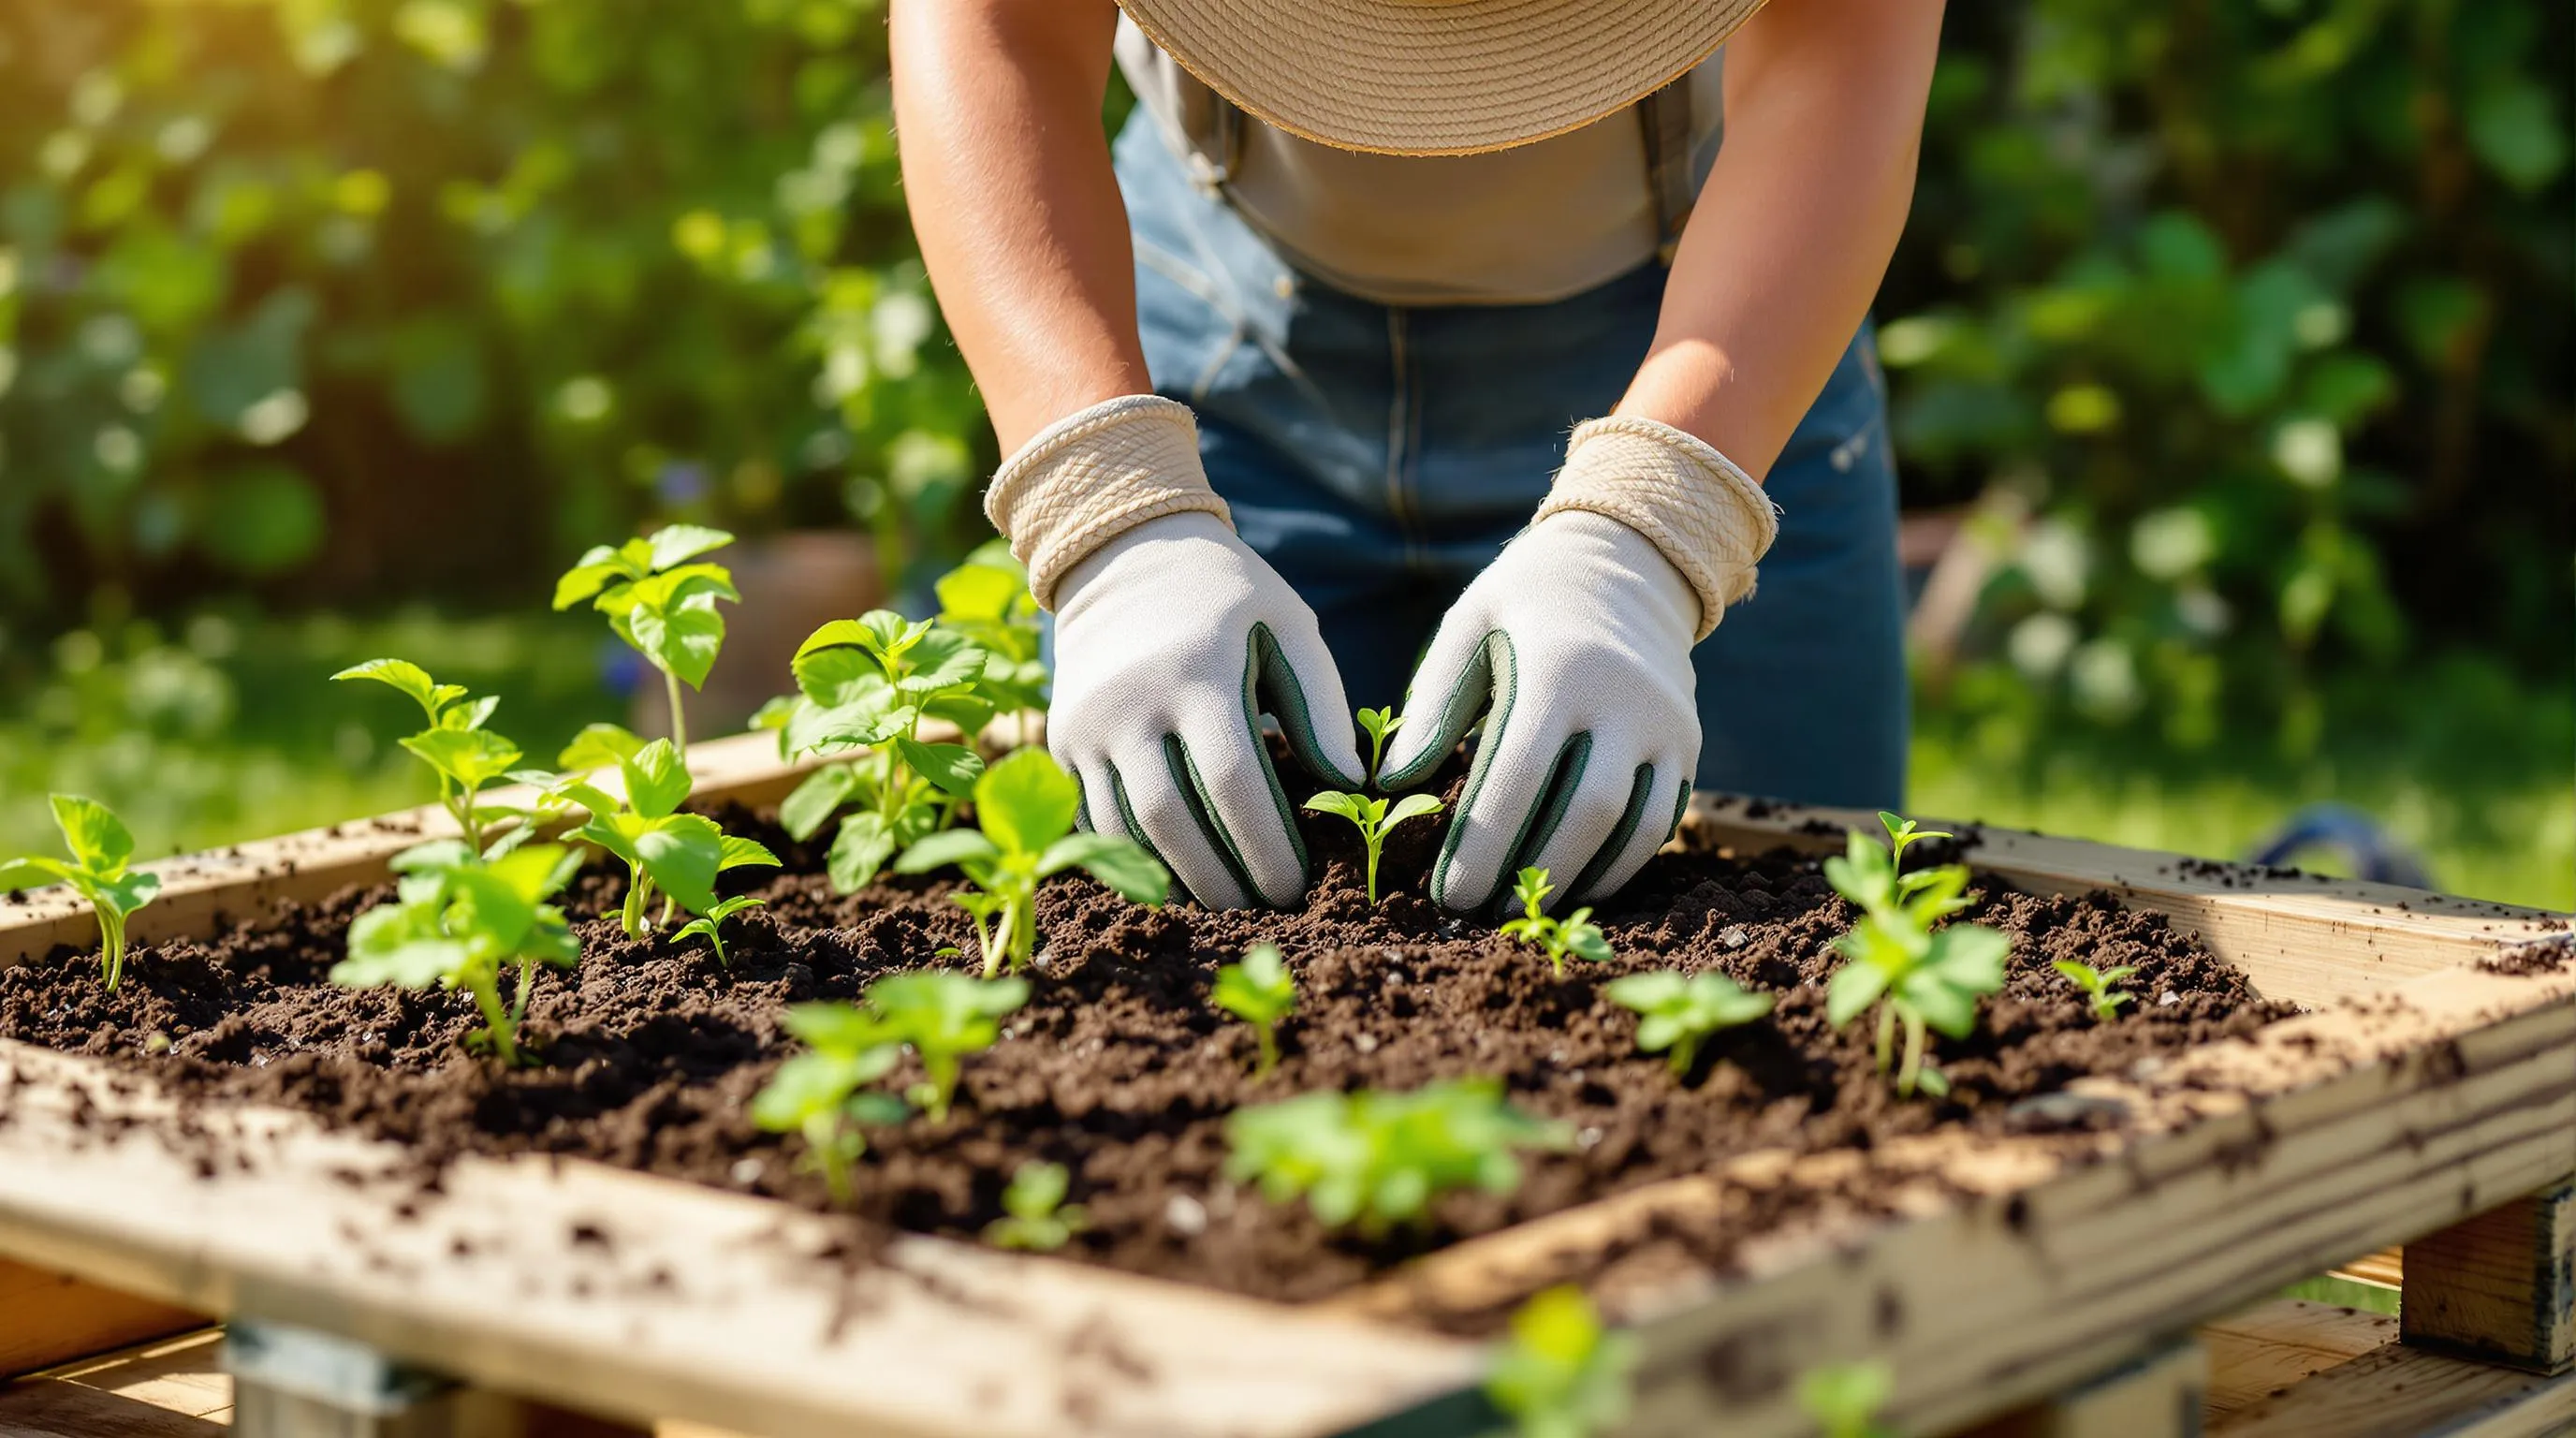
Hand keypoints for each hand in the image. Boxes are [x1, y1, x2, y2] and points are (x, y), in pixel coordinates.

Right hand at [1050, 511, 1365, 908]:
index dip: (1267, 846)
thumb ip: (1321, 704)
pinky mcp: (1061, 740)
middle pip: (1173, 819)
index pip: (1233, 782)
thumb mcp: (1288, 625)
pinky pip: (1092, 817)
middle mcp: (1131, 703)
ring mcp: (1087, 725)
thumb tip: (1346, 786)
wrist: (1122, 555)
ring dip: (1176, 879)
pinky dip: (1131, 858)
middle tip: (1264, 912)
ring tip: (1224, 906)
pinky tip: (1175, 879)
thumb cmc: (1227, 596)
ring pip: (1124, 828)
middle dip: (1222, 879)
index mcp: (1197, 672)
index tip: (1299, 888)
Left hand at [1379, 512, 1698, 912]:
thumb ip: (1431, 703)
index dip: (1483, 845)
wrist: (1628, 564)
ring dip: (1579, 881)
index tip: (1446, 894)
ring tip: (1525, 908)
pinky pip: (1660, 824)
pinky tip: (1573, 885)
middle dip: (1532, 874)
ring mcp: (1667, 726)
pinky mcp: (1688, 747)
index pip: (1519, 776)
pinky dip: (1618, 866)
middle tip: (1481, 914)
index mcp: (1561, 668)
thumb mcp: (1467, 626)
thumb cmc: (1524, 601)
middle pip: (1585, 813)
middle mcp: (1626, 700)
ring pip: (1633, 830)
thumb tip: (1393, 786)